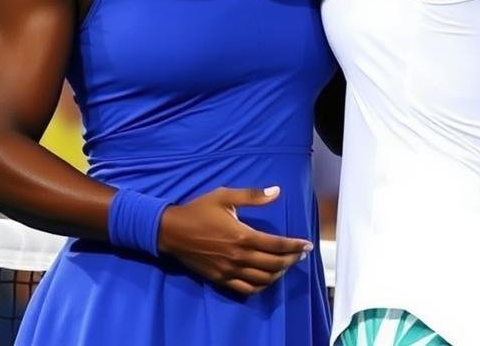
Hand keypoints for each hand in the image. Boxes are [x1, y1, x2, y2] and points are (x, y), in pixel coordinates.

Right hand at [158, 186, 312, 296]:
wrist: (171, 231)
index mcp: (242, 236)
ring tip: (287, 264)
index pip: (277, 245)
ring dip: (279, 273)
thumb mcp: (225, 196)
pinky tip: (267, 279)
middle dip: (292, 260)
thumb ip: (252, 195)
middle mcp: (238, 257)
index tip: (308, 245)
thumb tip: (277, 191)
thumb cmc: (199, 210)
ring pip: (263, 279)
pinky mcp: (220, 279)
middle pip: (274, 264)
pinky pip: (246, 290)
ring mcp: (229, 271)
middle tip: (301, 254)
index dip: (295, 246)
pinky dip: (261, 286)